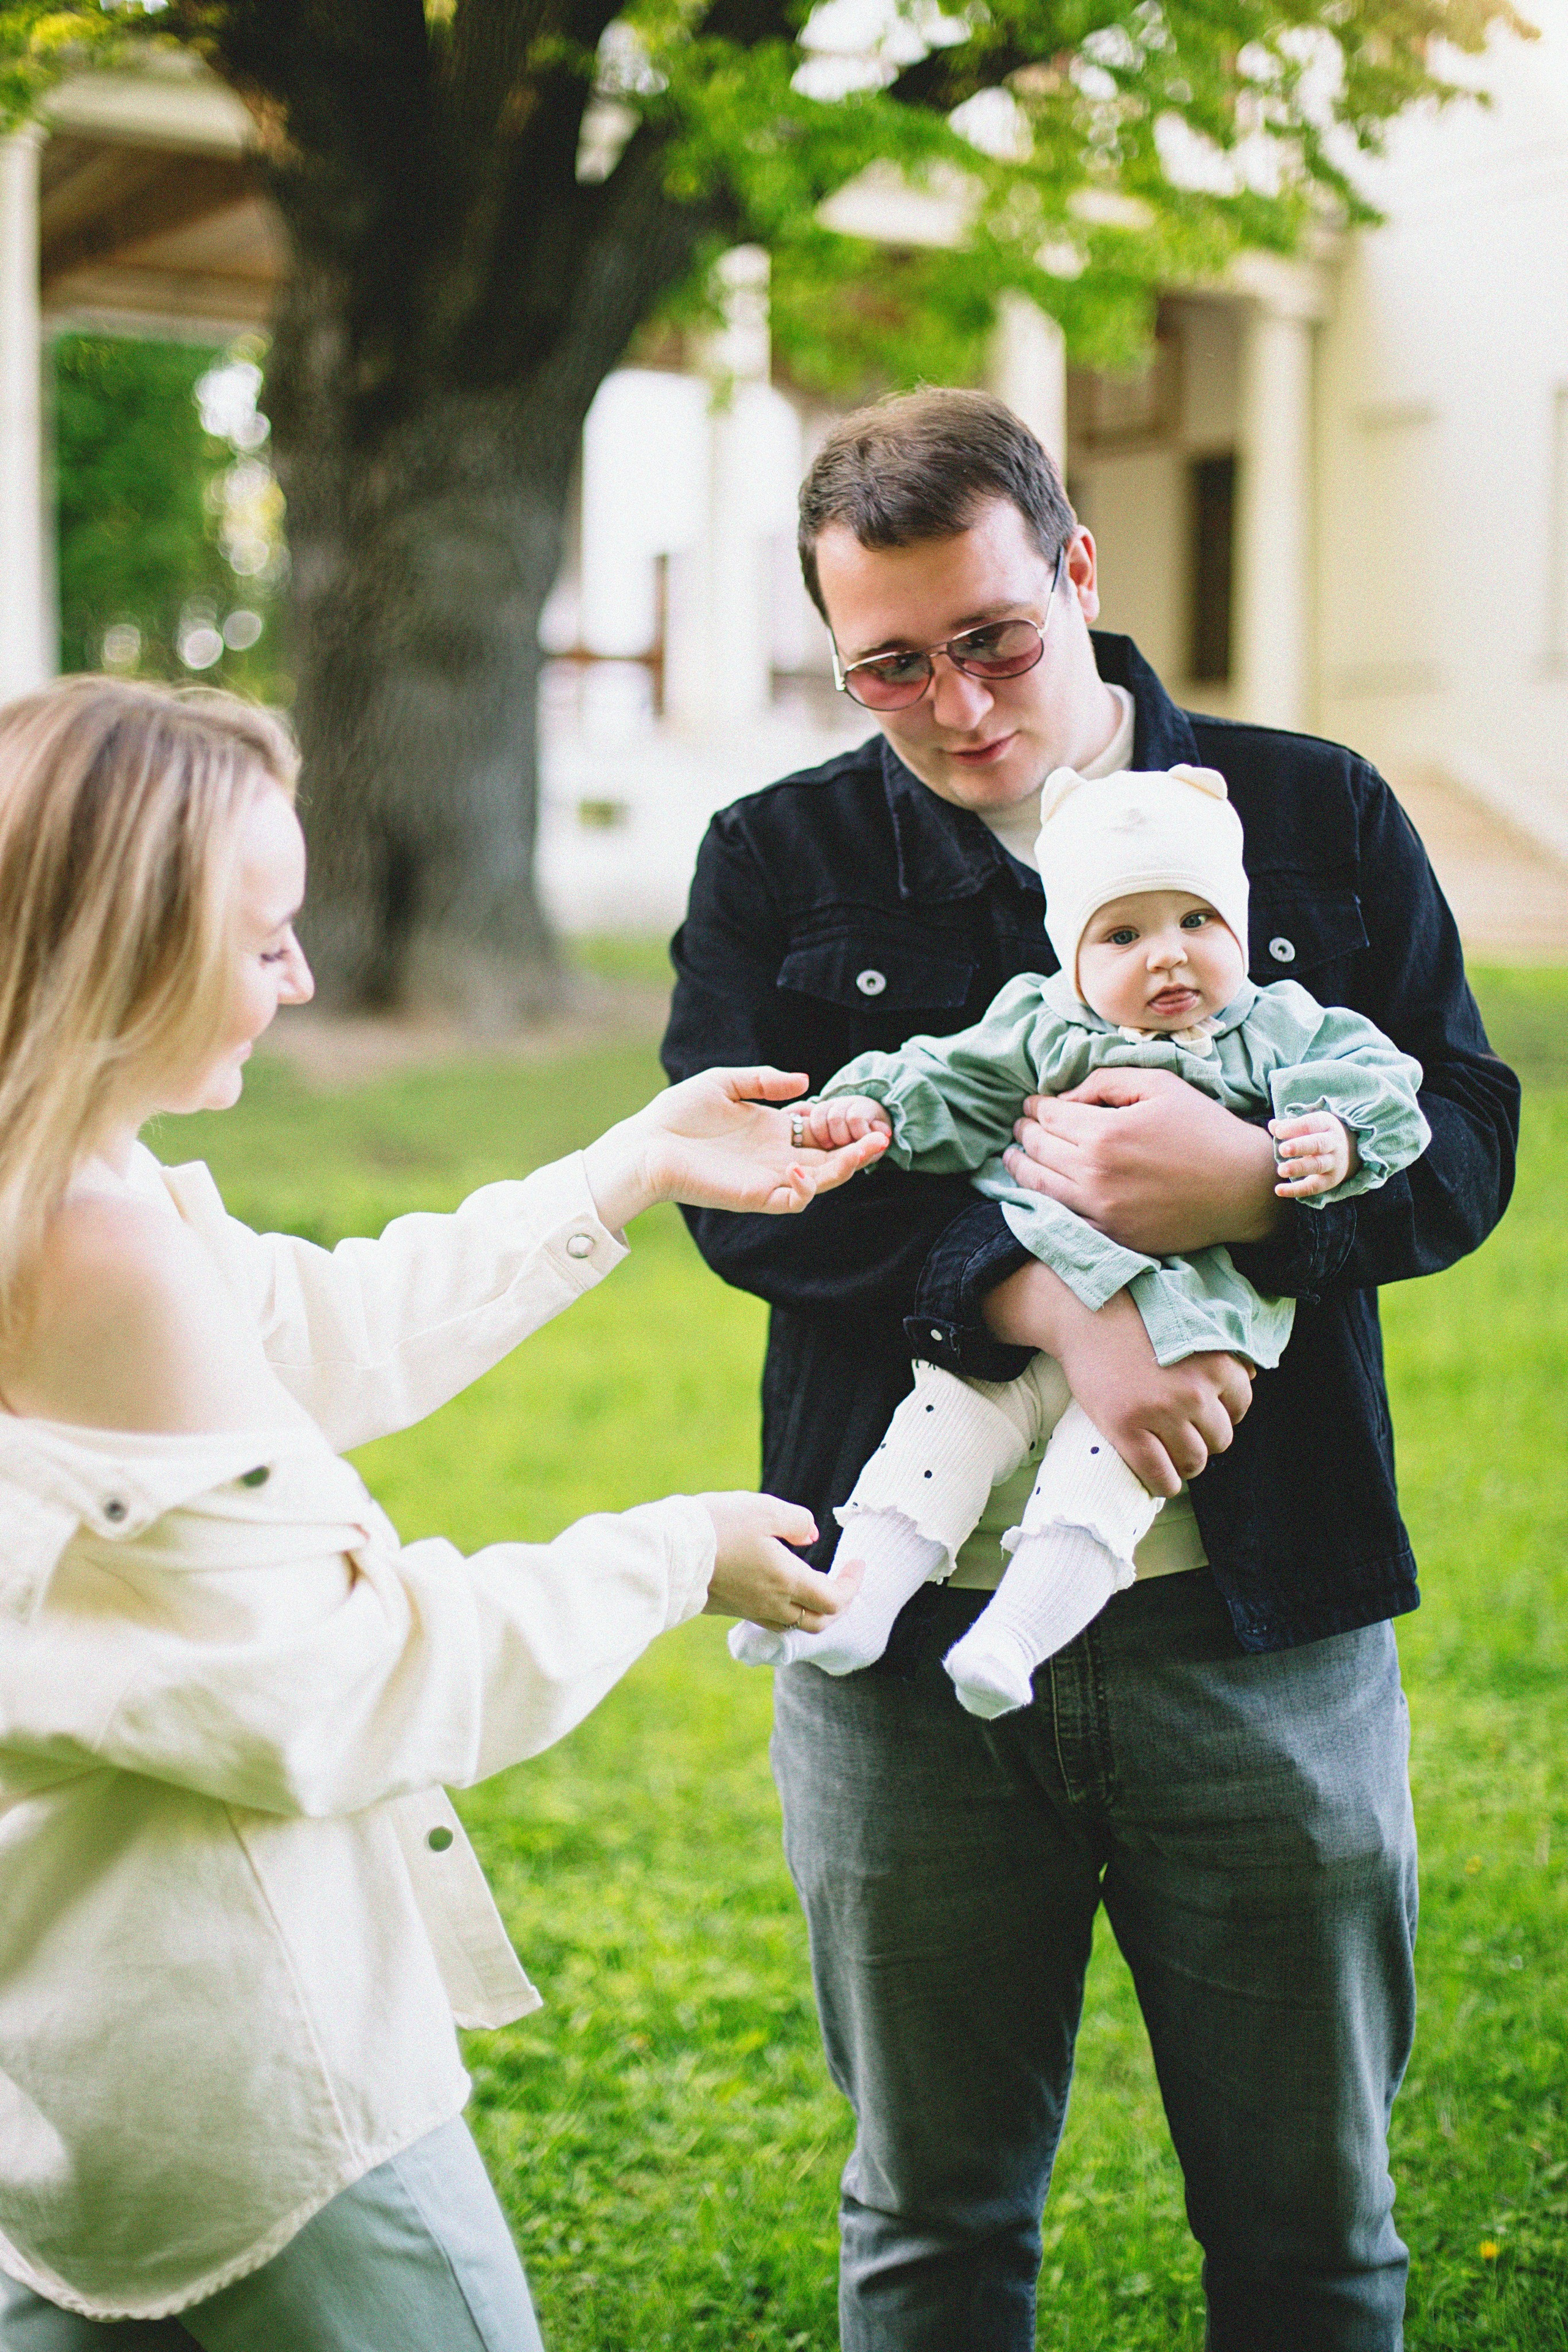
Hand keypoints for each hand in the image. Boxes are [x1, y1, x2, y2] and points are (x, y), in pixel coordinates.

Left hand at [582, 1066, 887, 1229]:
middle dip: (859, 1149)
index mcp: (772, 1131)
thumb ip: (764, 1081)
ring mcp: (768, 1178)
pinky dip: (806, 1188)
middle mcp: (775, 1157)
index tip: (863, 1111)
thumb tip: (806, 1082)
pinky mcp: (754, 1196)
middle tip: (882, 1135)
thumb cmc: (678, 1113)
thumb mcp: (725, 1083)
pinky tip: (801, 1168)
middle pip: (830, 1158)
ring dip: (846, 1168)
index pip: (820, 1131)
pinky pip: (792, 1200)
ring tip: (866, 1149)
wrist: (645, 1143)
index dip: (844, 1123)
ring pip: (821, 1180)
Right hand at [698, 1491, 864, 1629]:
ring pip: (792, 1624)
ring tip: (812, 1584)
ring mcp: (748, 1610)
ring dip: (810, 1609)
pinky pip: (767, 1619)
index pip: (835, 1600)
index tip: (859, 1563)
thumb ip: (797, 1522)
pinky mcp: (728, 1609)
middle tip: (842, 1580)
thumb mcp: (765, 1509)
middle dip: (837, 1605)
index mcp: (787, 1581)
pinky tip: (777, 1587)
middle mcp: (771, 1603)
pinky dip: (784, 1609)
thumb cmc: (718, 1525)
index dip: (853, 1584)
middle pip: (818, 1622)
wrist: (667, 1550)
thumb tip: (811, 1537)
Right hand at [980, 1259, 1252, 1493]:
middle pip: (1220, 1438)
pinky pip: (1160, 1476)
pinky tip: (1158, 1480)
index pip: (1240, 1406)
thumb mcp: (1193, 1324)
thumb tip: (1248, 1378)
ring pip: (1194, 1460)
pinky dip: (1163, 1484)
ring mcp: (1161, 1412)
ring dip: (1184, 1462)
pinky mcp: (1127, 1429)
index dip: (1220, 1412)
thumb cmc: (1138, 1316)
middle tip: (1180, 1432)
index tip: (1202, 1414)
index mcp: (1216, 1363)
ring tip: (1167, 1452)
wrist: (1086, 1313)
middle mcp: (1195, 1390)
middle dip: (1203, 1438)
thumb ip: (1221, 1353)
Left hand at [1001, 1066, 1281, 1254]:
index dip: (1036, 1107)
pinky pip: (1062, 1218)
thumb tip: (1064, 1098)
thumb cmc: (1204, 1129)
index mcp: (1104, 1133)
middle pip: (1038, 1150)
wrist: (1242, 1188)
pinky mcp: (1111, 1236)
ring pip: (1039, 1187)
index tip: (1032, 1104)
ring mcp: (1100, 1211)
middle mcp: (1094, 1175)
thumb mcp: (1158, 1085)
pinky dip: (1042, 1202)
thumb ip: (1104, 1083)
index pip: (1048, 1117)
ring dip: (1020, 1168)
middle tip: (1020, 1126)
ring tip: (1013, 1157)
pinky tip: (1039, 1190)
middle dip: (1024, 1133)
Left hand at [1270, 1112, 1356, 1197]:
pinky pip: (1314, 1186)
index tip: (1278, 1132)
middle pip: (1318, 1144)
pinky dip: (1296, 1190)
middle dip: (1300, 1147)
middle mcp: (1333, 1143)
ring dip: (1298, 1168)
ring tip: (1281, 1170)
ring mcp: (1334, 1162)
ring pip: (1318, 1165)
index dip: (1295, 1127)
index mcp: (1327, 1124)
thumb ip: (1290, 1126)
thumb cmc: (1319, 1134)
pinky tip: (1278, 1190)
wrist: (1350, 1150)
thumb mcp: (1309, 1125)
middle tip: (1282, 1150)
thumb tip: (1273, 1125)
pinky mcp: (1330, 1180)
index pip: (1311, 1124)